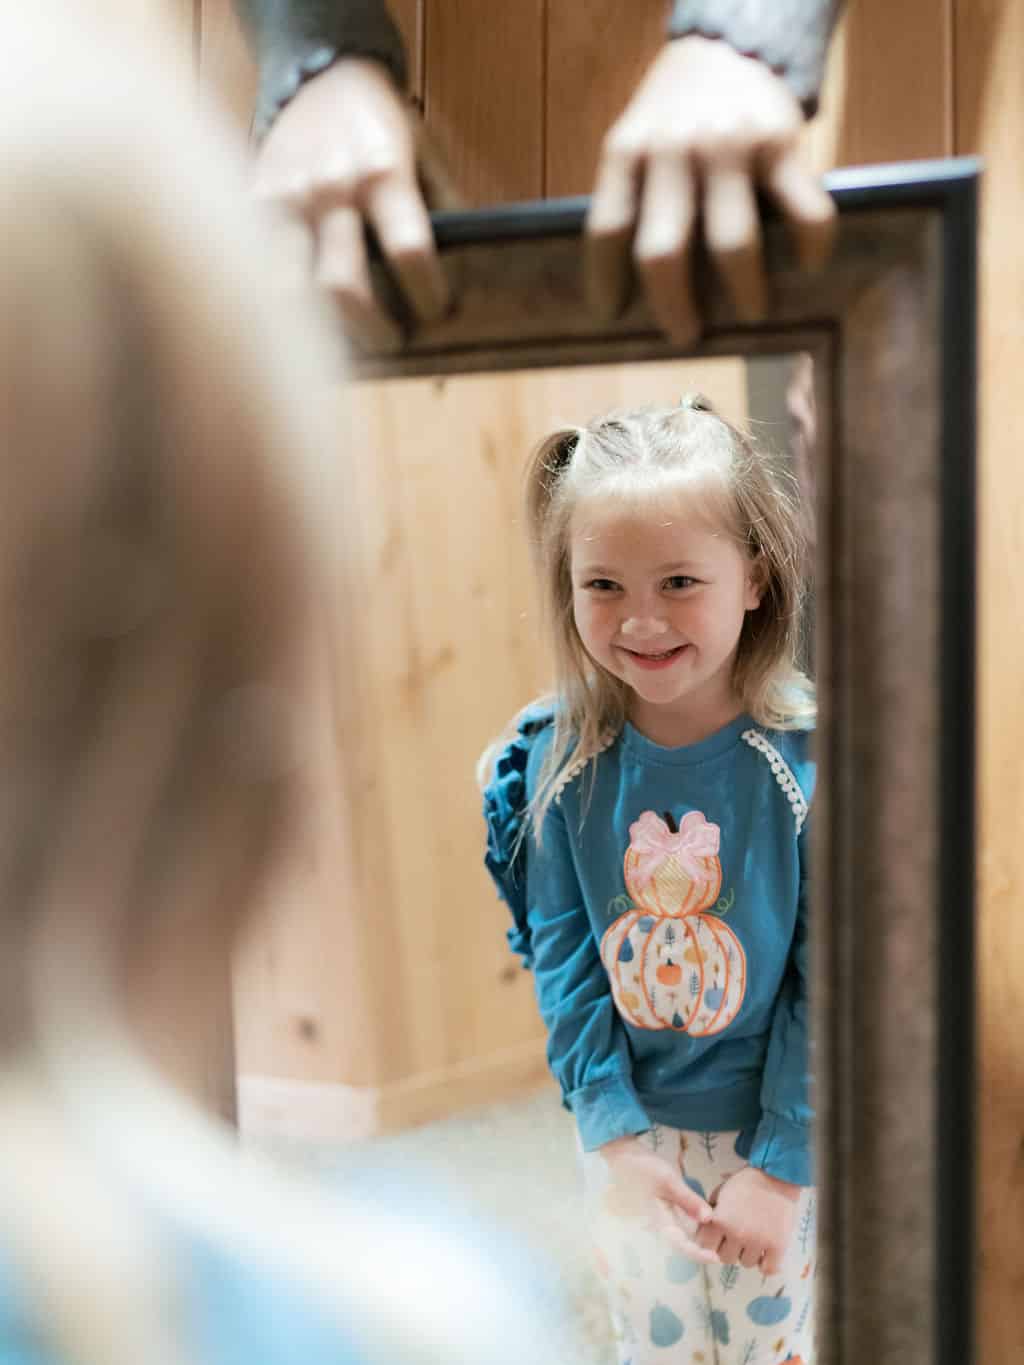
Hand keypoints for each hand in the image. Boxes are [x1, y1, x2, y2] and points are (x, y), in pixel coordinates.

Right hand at [252, 58, 451, 350]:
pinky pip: (260, 272)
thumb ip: (445, 211)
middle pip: (344, 288)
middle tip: (393, 341)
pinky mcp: (252, 206)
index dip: (427, 296)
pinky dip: (286, 306)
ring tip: (347, 340)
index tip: (437, 314)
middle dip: (374, 330)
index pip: (409, 253)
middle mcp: (331, 190)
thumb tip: (469, 274)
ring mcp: (286, 200)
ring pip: (291, 291)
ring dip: (322, 329)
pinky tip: (308, 321)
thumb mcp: (425, 157)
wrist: (320, 74)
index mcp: (383, 174)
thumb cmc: (382, 126)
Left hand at [586, 35, 835, 342]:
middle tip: (686, 335)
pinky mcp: (782, 143)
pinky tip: (807, 269)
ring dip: (744, 294)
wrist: (729, 46)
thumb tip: (639, 294)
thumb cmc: (675, 117)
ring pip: (733, 246)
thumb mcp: (636, 143)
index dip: (606, 282)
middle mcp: (675, 150)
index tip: (613, 317)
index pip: (607, 231)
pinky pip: (804, 214)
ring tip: (750, 314)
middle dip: (674, 308)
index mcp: (627, 152)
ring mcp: (731, 146)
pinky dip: (810, 251)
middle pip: (664, 253)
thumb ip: (634, 201)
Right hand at [599, 1135, 719, 1263]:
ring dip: (693, 1240)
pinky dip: (688, 1228)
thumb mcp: (668, 1181)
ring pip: (677, 1236)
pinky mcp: (657, 1210)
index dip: (698, 1254)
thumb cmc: (643, 1167)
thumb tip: (709, 1218)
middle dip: (698, 1250)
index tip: (715, 1258)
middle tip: (718, 1252)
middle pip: (680, 1244)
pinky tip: (699, 1222)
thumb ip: (688, 1200)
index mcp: (657, 1221)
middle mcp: (656, 1224)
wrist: (622, 1156)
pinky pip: (674, 1225)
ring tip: (713, 1240)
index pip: (680, 1245)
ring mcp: (656, 1218)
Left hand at [695, 1165, 799, 1272]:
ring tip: (753, 1239)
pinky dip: (765, 1264)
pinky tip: (765, 1252)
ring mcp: (758, 1242)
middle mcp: (737, 1234)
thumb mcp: (721, 1192)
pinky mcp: (777, 1246)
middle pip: (725, 1258)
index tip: (716, 1235)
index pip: (705, 1245)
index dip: (709, 1239)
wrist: (776, 1176)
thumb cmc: (746, 1182)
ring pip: (745, 1263)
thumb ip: (710, 1212)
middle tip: (735, 1237)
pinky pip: (768, 1269)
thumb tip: (704, 1230)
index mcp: (721, 1219)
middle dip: (727, 1248)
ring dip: (747, 1254)